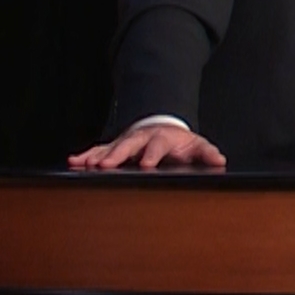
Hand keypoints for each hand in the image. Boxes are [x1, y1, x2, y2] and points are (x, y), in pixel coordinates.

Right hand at [67, 124, 226, 170]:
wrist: (166, 129)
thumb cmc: (181, 144)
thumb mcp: (197, 146)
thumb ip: (207, 153)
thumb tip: (219, 160)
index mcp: (162, 137)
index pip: (157, 144)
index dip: (152, 154)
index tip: (145, 164)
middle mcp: (142, 137)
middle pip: (128, 144)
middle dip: (116, 154)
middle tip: (105, 165)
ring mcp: (128, 141)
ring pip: (110, 146)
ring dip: (97, 155)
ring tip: (83, 163)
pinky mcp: (117, 146)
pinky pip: (100, 150)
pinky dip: (87, 155)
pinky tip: (74, 161)